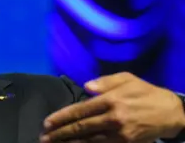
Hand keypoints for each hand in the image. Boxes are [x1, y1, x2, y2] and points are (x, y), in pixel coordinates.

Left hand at [40, 72, 184, 142]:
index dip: (61, 117)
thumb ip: (104, 82)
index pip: (80, 110)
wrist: (171, 112)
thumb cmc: (145, 92)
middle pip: (81, 128)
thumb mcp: (127, 78)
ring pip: (88, 140)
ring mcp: (119, 133)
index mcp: (111, 100)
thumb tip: (86, 88)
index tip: (47, 123)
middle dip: (60, 133)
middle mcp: (113, 118)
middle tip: (44, 138)